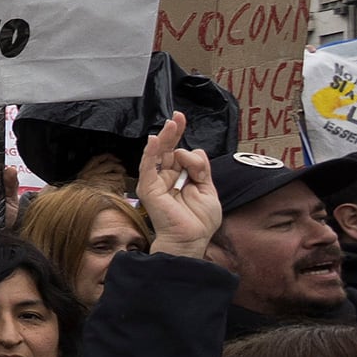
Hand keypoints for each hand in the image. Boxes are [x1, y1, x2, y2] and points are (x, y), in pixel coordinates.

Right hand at [135, 113, 222, 258]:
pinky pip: (148, 167)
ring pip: (160, 155)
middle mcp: (167, 177)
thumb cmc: (199, 221)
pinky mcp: (149, 188)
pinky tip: (155, 140)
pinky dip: (151, 152)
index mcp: (181, 177)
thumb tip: (194, 150)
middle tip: (177, 117)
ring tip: (171, 124)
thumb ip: (201, 169)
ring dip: (165, 138)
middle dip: (173, 132)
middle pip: (169, 149)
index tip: (182, 120)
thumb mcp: (208, 189)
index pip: (181, 153)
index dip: (182, 137)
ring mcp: (156, 182)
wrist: (191, 239)